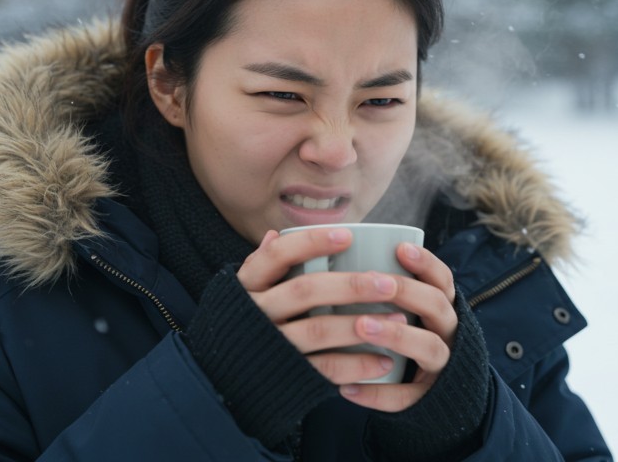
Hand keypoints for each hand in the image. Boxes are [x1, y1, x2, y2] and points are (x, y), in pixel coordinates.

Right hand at [236, 227, 457, 412]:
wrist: (218, 383)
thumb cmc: (243, 325)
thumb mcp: (242, 294)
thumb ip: (261, 268)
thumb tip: (275, 234)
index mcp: (246, 287)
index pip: (277, 255)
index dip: (312, 241)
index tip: (348, 234)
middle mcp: (256, 313)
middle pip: (305, 291)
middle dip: (351, 285)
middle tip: (389, 282)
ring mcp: (270, 345)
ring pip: (318, 330)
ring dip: (362, 325)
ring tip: (398, 319)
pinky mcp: (285, 375)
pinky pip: (324, 368)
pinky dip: (356, 365)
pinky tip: (384, 361)